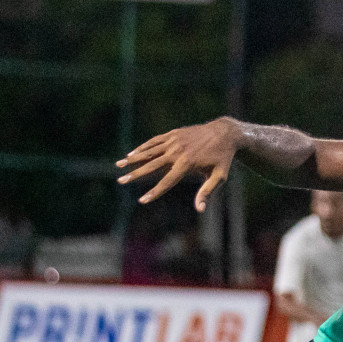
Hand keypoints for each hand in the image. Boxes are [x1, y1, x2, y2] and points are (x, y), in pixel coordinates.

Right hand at [117, 117, 239, 210]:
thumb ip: (207, 192)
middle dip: (135, 174)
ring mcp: (174, 141)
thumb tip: (199, 209)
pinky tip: (131, 153)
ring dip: (133, 158)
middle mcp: (177, 152)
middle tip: (120, 181)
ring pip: (149, 151)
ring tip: (118, 165)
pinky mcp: (173, 134)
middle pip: (151, 165)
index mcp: (187, 164)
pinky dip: (142, 147)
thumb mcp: (219, 177)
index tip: (142, 200)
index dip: (154, 192)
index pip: (167, 181)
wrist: (224, 133)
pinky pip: (154, 142)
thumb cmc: (223, 158)